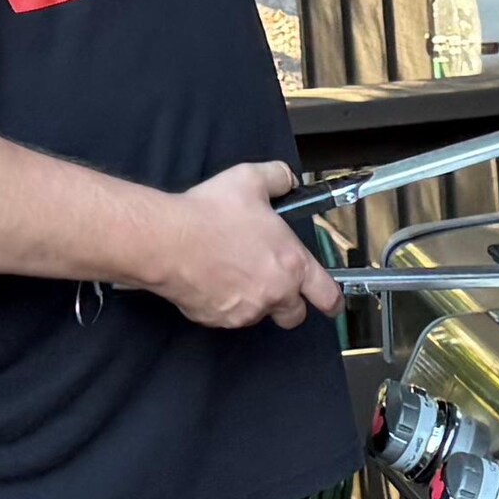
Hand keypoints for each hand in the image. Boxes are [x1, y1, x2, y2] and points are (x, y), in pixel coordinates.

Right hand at [147, 160, 342, 330]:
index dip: (331, 300)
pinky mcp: (216, 320)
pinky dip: (224, 303)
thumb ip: (278, 178)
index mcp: (291, 265)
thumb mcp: (251, 180)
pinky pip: (228, 315)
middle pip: (295, 316)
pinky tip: (211, 278)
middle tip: (273, 281)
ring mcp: (245, 311)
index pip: (327, 296)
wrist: (167, 241)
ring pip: (259, 314)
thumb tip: (287, 178)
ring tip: (233, 270)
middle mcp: (273, 294)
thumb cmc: (209, 213)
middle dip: (289, 303)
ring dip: (254, 300)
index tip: (329, 300)